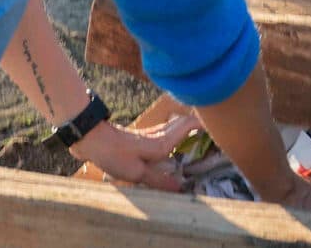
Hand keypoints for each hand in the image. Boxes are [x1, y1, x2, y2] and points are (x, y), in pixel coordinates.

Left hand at [70, 113, 203, 191]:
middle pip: (187, 121)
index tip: (217, 128)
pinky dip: (177, 132)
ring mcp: (153, 132)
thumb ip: (160, 180)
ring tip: (199, 138)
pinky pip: (168, 130)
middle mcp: (161, 133)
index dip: (204, 123)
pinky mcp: (145, 134)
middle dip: (201, 124)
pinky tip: (175, 143)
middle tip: (213, 133)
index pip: (190, 124)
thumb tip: (180, 188)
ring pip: (177, 124)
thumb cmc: (115, 155)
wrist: (93, 140)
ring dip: (189, 127)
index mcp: (163, 141)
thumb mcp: (137, 173)